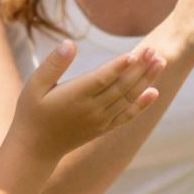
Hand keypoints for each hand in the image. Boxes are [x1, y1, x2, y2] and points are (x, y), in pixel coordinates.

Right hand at [11, 40, 164, 158]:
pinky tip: (155, 92)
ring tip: (161, 62)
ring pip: (128, 98)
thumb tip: (69, 43)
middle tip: (154, 49)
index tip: (136, 53)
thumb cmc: (32, 113)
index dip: (120, 66)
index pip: (103, 79)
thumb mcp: (34, 85)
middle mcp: (91, 110)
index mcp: (75, 96)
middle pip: (121, 86)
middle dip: (140, 67)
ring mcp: (100, 121)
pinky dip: (142, 105)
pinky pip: (127, 116)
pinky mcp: (104, 128)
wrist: (35, 149)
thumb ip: (53, 64)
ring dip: (146, 80)